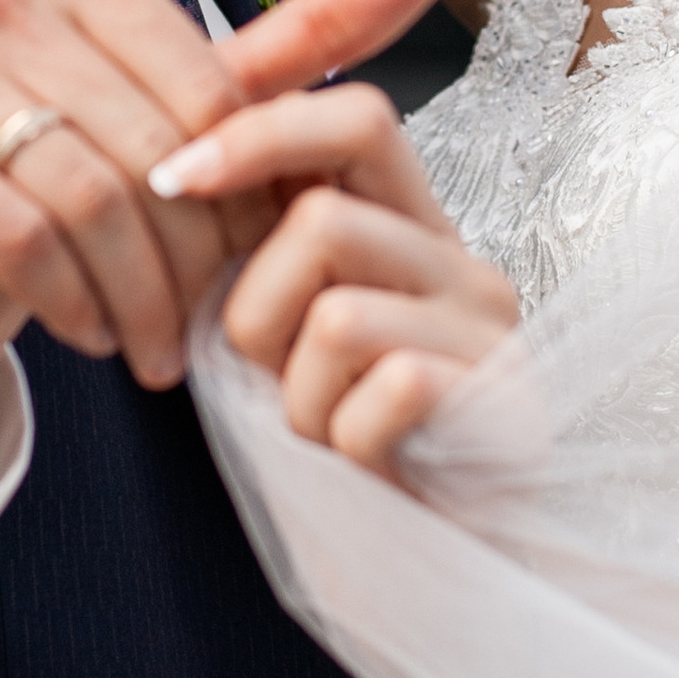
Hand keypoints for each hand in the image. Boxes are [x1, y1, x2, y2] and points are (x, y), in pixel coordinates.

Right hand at [0, 0, 456, 518]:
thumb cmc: (67, 185)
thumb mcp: (188, 116)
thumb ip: (305, 38)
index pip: (201, 82)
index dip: (242, 180)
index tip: (250, 249)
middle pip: (148, 142)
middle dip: (195, 250)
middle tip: (209, 318)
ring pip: (89, 194)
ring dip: (141, 292)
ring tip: (159, 346)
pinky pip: (18, 235)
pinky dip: (73, 301)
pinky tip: (92, 334)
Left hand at [155, 80, 520, 471]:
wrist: (444, 561)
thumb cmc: (356, 438)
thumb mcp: (297, 331)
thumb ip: (269, 253)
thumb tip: (174, 173)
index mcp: (411, 225)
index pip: (357, 116)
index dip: (260, 132)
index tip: (173, 178)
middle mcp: (460, 260)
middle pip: (323, 220)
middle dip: (258, 310)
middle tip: (275, 375)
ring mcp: (489, 327)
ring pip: (338, 318)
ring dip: (301, 395)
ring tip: (329, 427)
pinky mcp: (505, 397)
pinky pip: (386, 389)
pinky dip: (349, 439)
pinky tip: (370, 459)